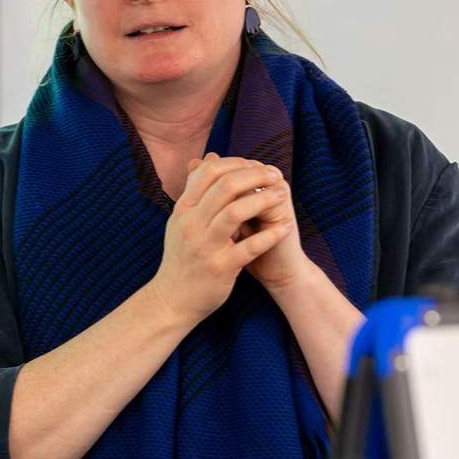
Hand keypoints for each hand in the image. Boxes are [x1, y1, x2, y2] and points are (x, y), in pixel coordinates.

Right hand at [145, 153, 294, 326]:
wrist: (172, 300)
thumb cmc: (182, 257)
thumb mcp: (181, 220)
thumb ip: (196, 189)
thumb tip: (209, 157)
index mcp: (183, 210)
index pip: (209, 171)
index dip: (237, 163)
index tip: (256, 166)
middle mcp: (191, 224)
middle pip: (225, 186)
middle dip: (256, 176)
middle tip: (275, 176)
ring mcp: (205, 247)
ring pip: (236, 212)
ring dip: (264, 200)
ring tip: (282, 195)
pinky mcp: (221, 268)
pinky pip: (250, 247)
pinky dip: (270, 235)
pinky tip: (285, 227)